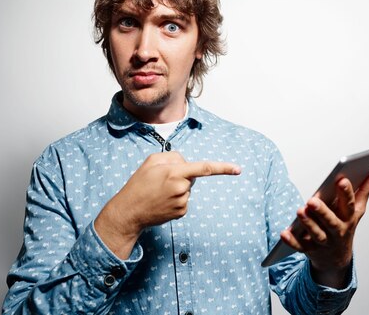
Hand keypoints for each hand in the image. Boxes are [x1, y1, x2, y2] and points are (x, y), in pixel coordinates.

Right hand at [95, 151, 240, 258]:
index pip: (204, 168)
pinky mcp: (182, 212)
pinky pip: (185, 199)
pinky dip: (176, 198)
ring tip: (159, 192)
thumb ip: (172, 156)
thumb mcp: (151, 161)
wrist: (129, 211)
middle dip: (181, 175)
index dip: (223, 168)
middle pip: (192, 176)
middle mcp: (181, 188)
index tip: (238, 169)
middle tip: (160, 181)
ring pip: (188, 188)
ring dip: (177, 187)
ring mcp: (183, 202)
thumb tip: (186, 163)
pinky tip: (162, 201)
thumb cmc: (139, 184)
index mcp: (175, 172)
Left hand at [280, 172, 368, 287]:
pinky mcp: (310, 250)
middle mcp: (338, 231)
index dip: (346, 193)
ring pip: (317, 234)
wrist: (337, 258)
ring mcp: (324, 242)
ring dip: (308, 224)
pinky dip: (292, 242)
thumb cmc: (345, 226)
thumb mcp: (357, 212)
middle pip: (331, 221)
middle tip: (312, 200)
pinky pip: (300, 246)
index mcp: (349, 218)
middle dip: (323, 211)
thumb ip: (363, 192)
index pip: (348, 204)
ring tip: (300, 211)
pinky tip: (284, 233)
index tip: (341, 179)